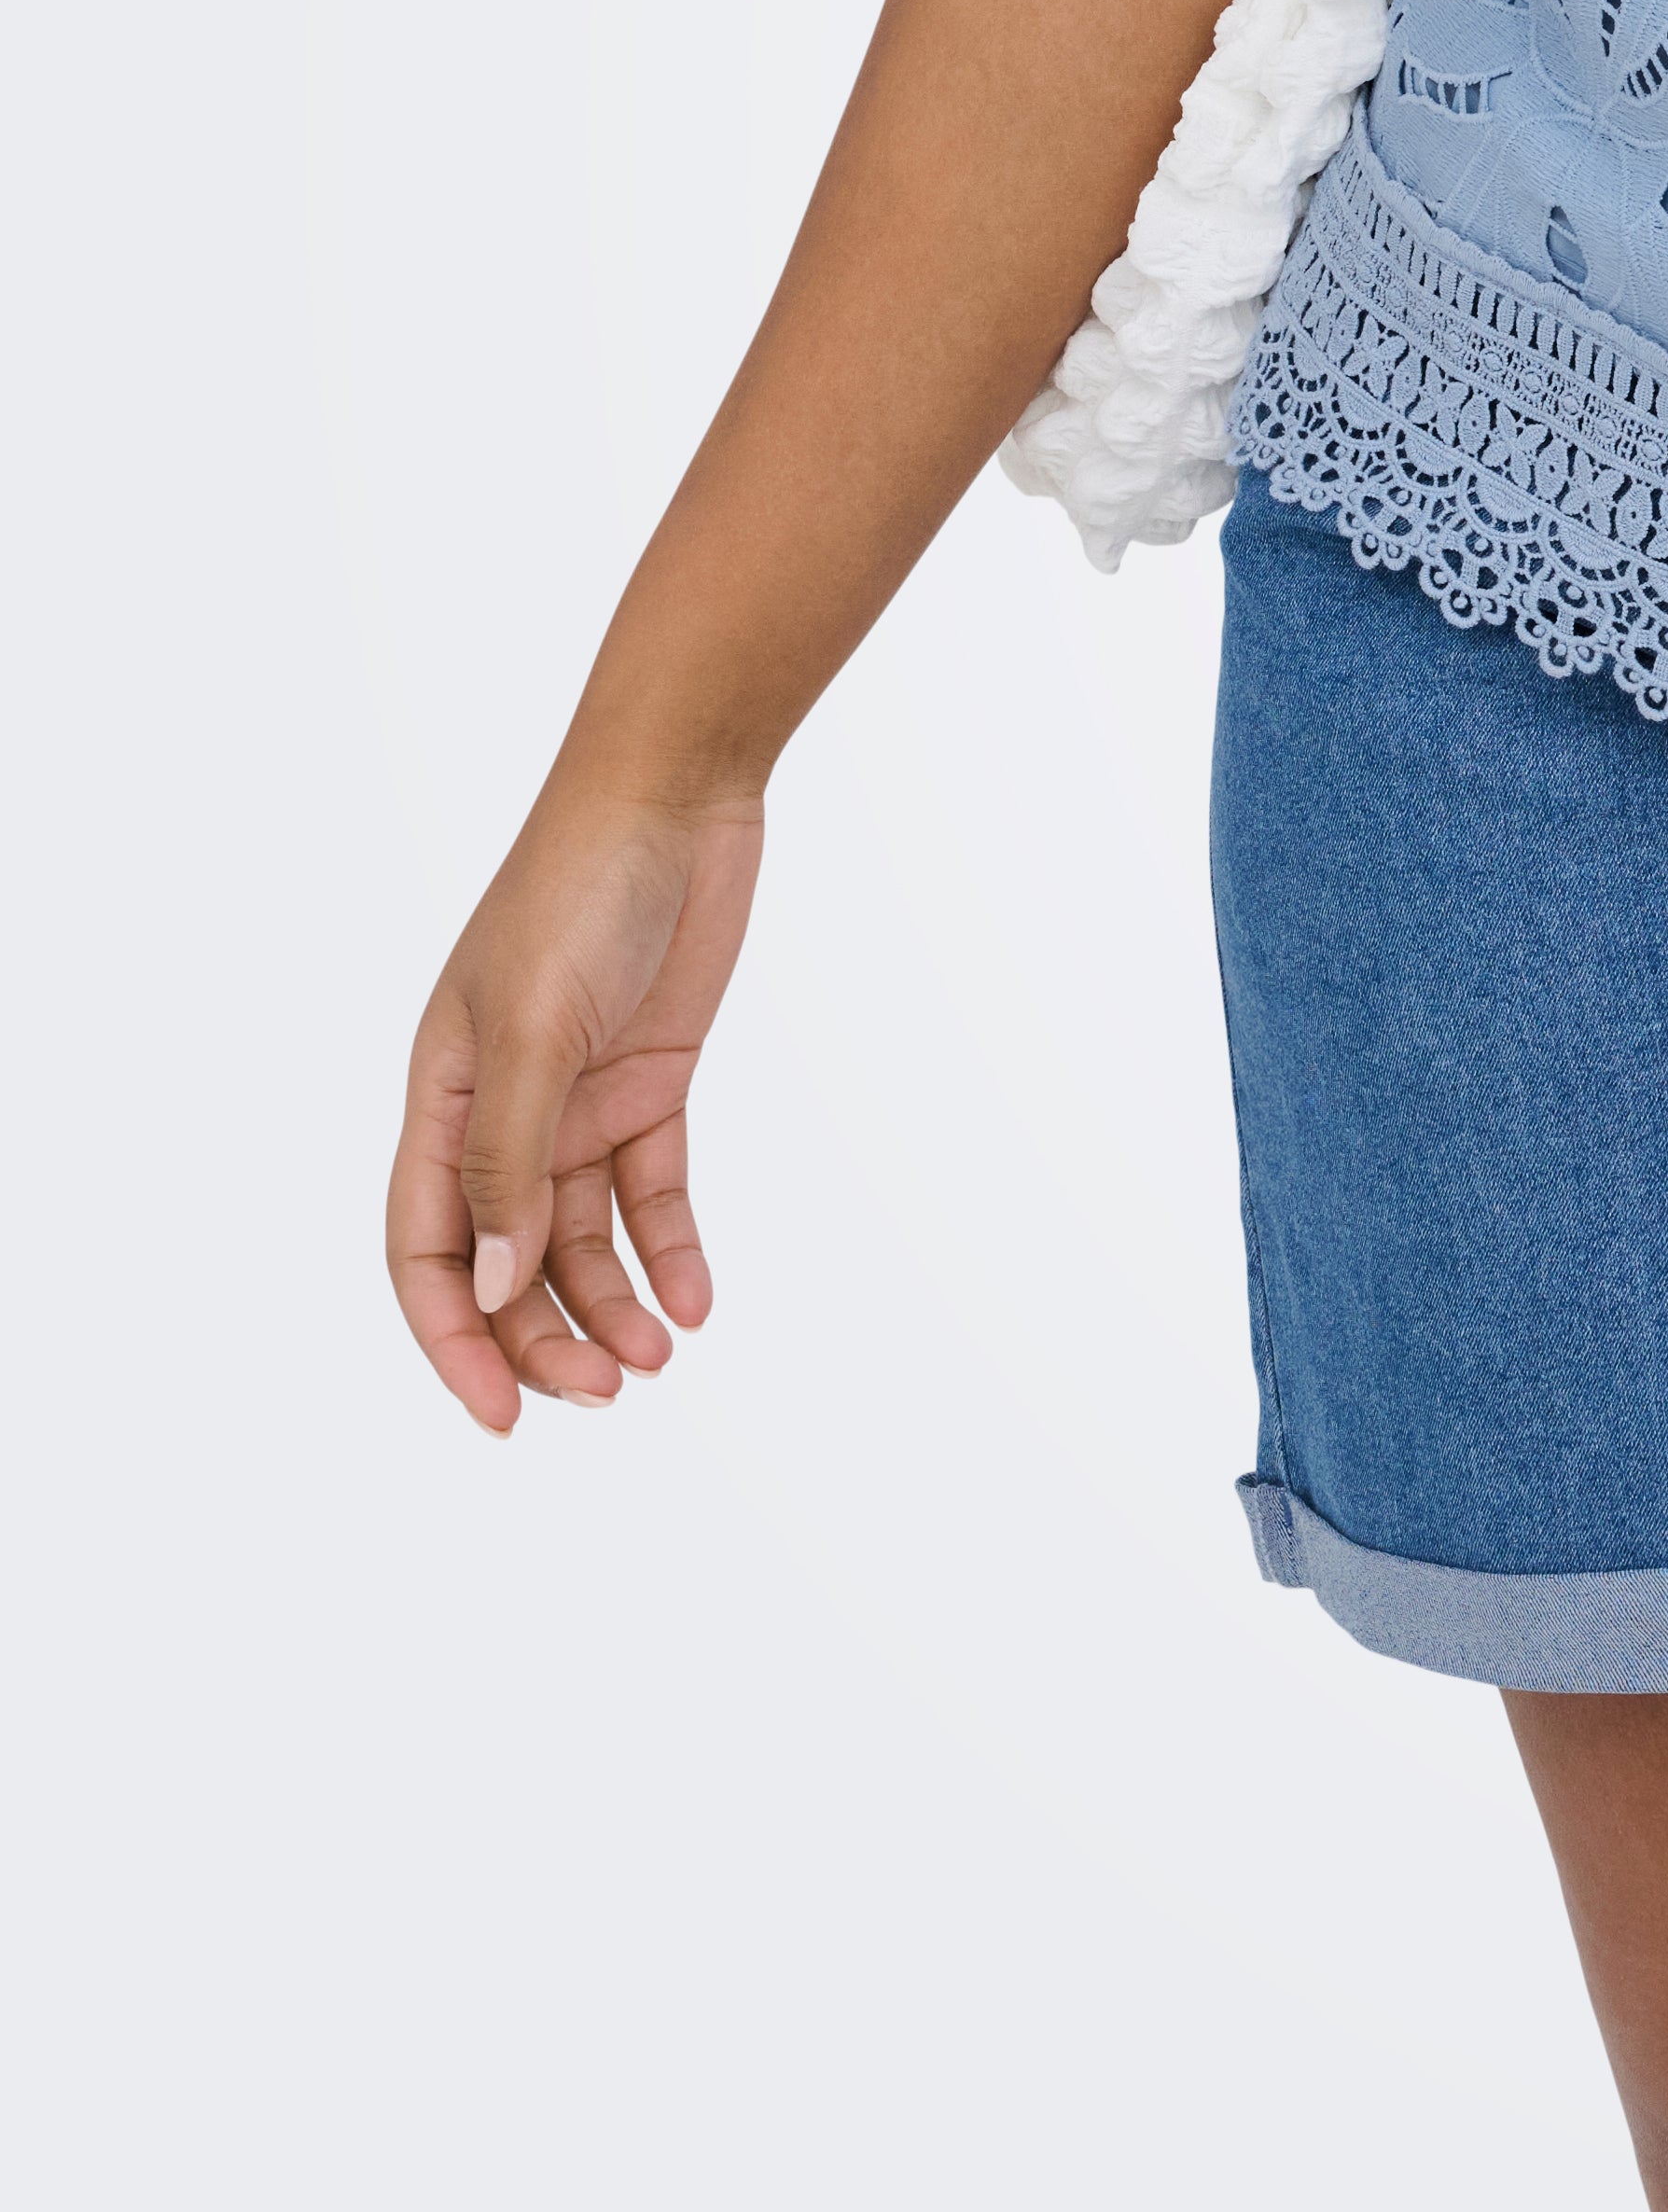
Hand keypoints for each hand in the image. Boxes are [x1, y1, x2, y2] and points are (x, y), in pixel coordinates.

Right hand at [391, 785, 761, 1428]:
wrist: (673, 796)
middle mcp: (501, 1111)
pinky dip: (670, 1249)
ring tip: (659, 1357)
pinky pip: (650, 1192)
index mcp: (440, 1098)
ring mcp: (577, 1100)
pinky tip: (697, 1300)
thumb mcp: (532, 1029)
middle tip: (606, 1392)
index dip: (454, 1338)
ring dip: (611, 1306)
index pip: (425, 1250)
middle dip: (545, 1338)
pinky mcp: (650, 1083)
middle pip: (508, 1263)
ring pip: (580, 1240)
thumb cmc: (578, 892)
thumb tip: (497, 1285)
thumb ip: (510, 1159)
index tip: (501, 1415)